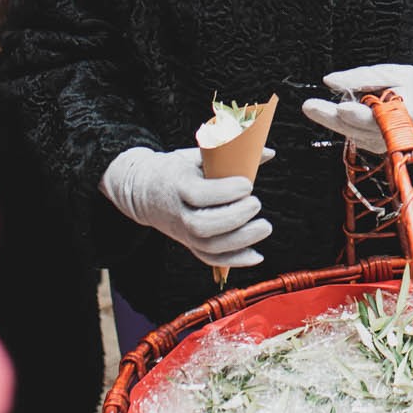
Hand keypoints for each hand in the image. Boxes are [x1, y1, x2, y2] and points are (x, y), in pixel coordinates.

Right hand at [99, 145, 271, 267]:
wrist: (143, 191)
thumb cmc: (177, 169)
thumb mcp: (197, 155)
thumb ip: (232, 154)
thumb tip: (269, 152)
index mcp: (177, 184)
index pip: (197, 194)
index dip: (224, 192)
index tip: (247, 184)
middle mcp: (178, 212)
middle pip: (202, 225)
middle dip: (235, 217)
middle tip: (256, 204)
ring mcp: (182, 232)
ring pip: (208, 246)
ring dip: (241, 241)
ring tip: (264, 227)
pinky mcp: (189, 244)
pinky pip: (210, 259)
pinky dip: (235, 260)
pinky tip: (256, 256)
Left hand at [301, 64, 412, 151]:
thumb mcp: (391, 72)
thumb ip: (361, 77)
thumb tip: (330, 81)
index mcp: (405, 115)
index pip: (377, 117)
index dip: (358, 114)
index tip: (341, 108)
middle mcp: (393, 135)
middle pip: (357, 128)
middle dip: (330, 117)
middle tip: (310, 106)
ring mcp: (383, 144)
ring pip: (350, 133)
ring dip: (332, 119)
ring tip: (316, 105)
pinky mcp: (375, 146)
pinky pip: (353, 133)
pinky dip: (344, 122)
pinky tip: (338, 111)